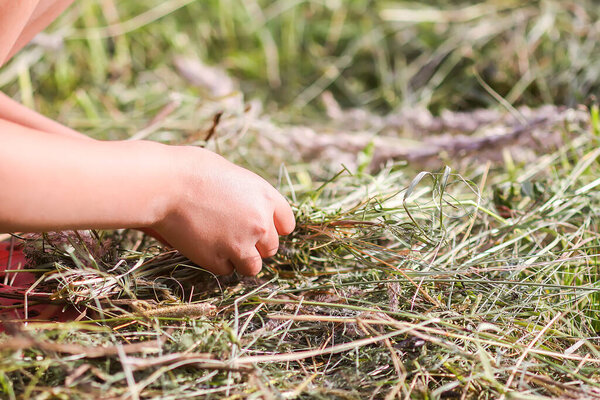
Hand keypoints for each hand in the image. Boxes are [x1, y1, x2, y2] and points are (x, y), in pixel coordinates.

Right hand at [153, 146, 294, 275]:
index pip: (286, 224)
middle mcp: (261, 223)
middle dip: (255, 245)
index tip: (259, 228)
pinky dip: (215, 262)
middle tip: (233, 235)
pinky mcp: (219, 260)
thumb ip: (249, 197)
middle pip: (271, 248)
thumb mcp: (233, 175)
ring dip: (239, 259)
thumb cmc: (193, 171)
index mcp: (267, 197)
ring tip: (219, 243)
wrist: (165, 184)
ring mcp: (241, 244)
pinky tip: (202, 244)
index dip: (272, 227)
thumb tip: (251, 212)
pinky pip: (226, 269)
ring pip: (253, 266)